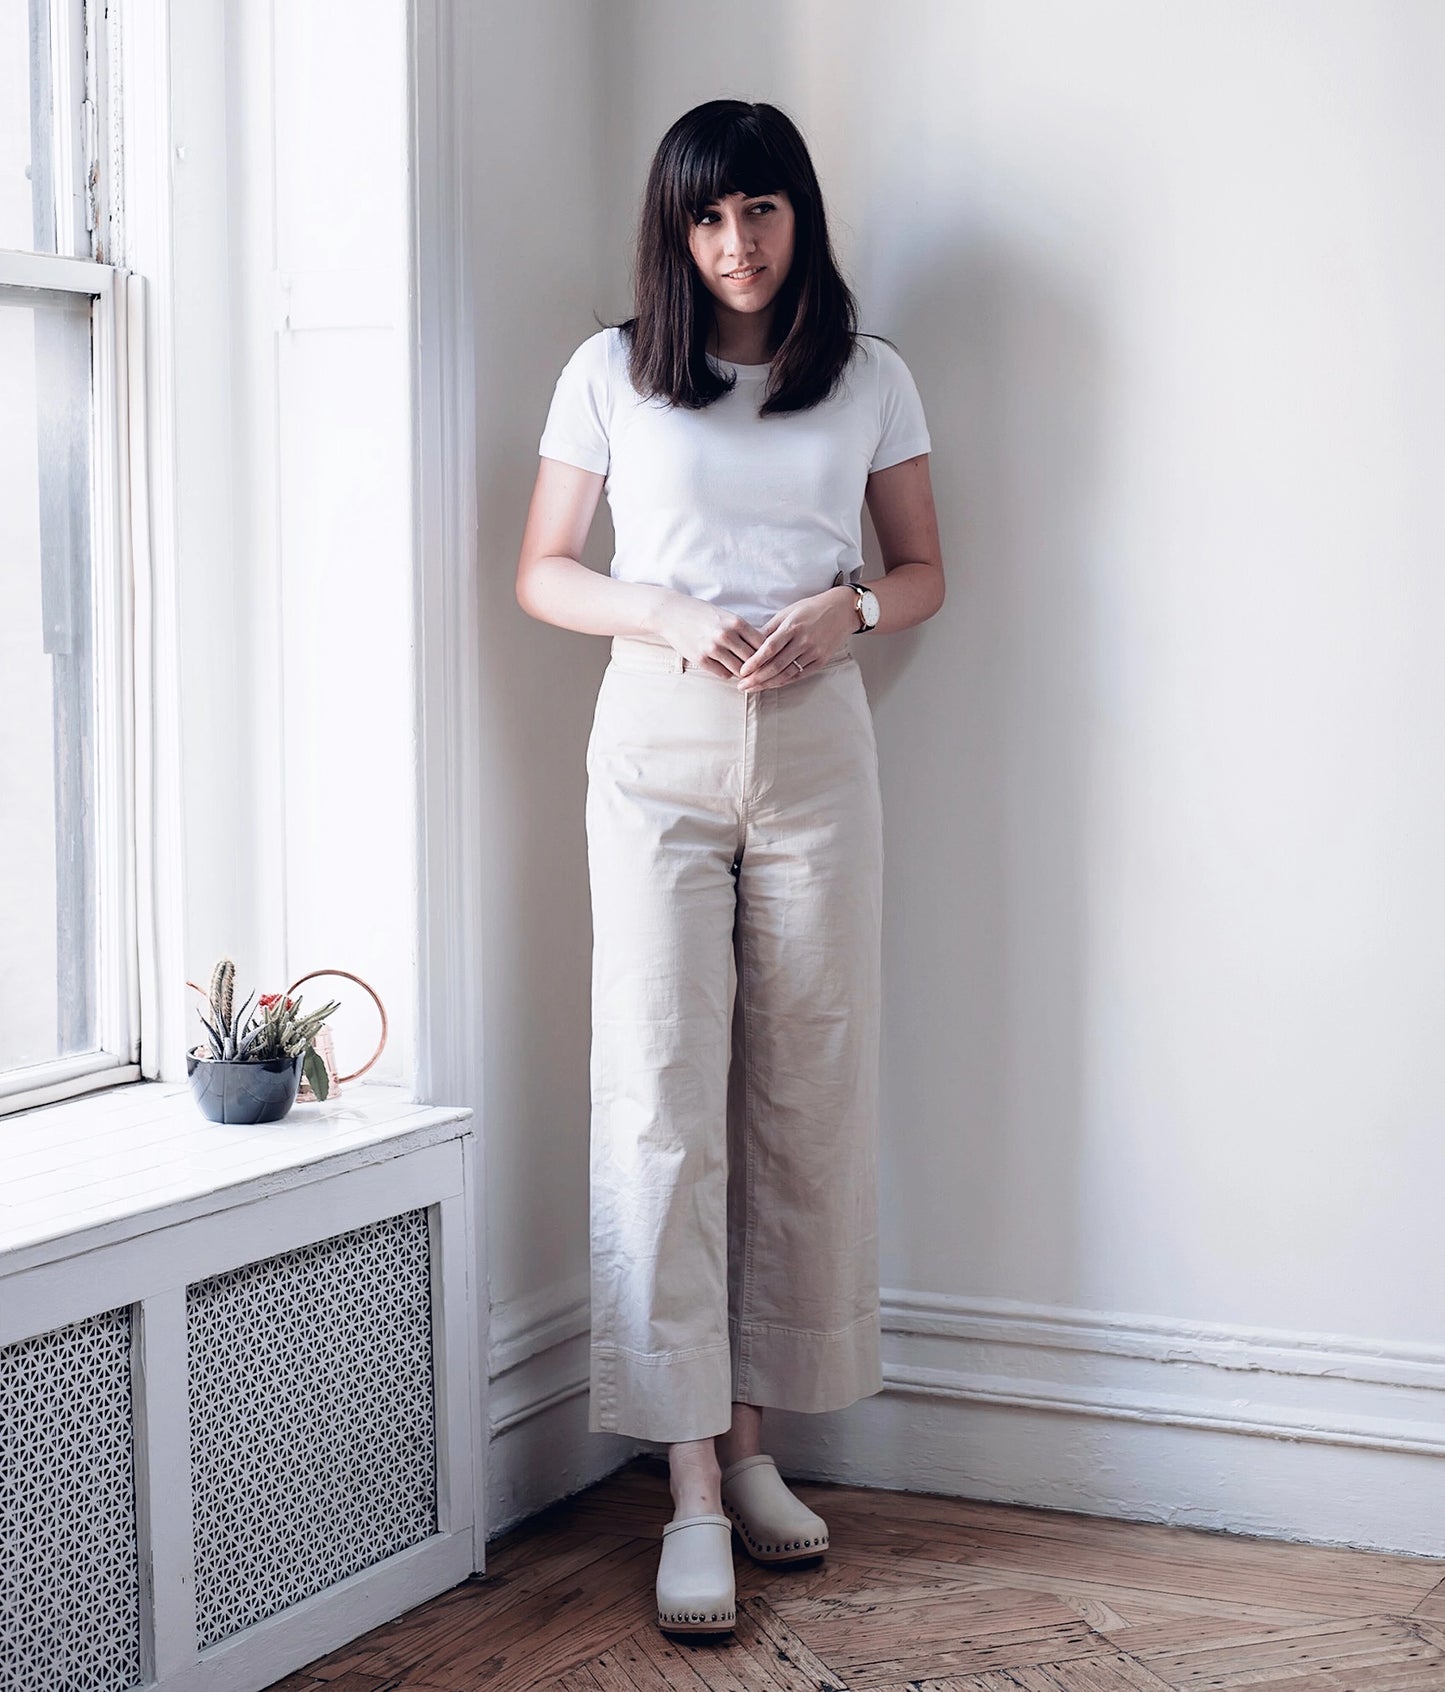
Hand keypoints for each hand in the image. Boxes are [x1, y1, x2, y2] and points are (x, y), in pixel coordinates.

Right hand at [653, 593, 765, 675]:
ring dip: (742, 673)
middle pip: (753, 660)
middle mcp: (726, 635)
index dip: (768, 654)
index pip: (763, 644)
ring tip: (743, 671)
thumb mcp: (726, 616)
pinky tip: (726, 668)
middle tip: (758, 670)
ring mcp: (712, 648)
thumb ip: (743, 631)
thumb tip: (763, 649)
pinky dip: (727, 673)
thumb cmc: (702, 614)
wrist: (672, 613)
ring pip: (739, 670)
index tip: (769, 658)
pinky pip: (723, 674)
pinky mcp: (700, 659)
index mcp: (736, 622)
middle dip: (757, 667)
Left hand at [735, 587, 856, 690]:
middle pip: (776, 665)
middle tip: (743, 685)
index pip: (769, 648)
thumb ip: (770, 628)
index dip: (754, 662)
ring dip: (768, 683)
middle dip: (757, 678)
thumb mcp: (788, 612)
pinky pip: (799, 675)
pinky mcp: (821, 660)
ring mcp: (814, 652)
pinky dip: (784, 681)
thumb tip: (751, 643)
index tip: (743, 671)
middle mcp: (804, 641)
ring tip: (753, 688)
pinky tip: (772, 685)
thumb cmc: (812, 608)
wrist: (842, 610)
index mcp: (793, 627)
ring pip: (787, 673)